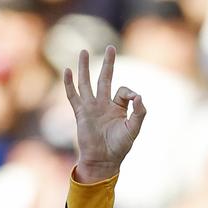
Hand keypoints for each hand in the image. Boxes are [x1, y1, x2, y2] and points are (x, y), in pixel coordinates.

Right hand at [64, 45, 145, 182]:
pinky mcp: (81, 113)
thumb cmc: (119, 146)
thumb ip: (140, 112)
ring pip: (87, 83)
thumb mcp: (134, 128)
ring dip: (85, 67)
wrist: (103, 160)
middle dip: (108, 64)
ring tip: (83, 52)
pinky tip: (67, 70)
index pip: (123, 91)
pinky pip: (73, 96)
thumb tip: (139, 96)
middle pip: (105, 79)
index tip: (135, 100)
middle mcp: (104, 105)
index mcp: (118, 108)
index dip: (130, 93)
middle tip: (111, 47)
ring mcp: (91, 108)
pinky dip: (69, 83)